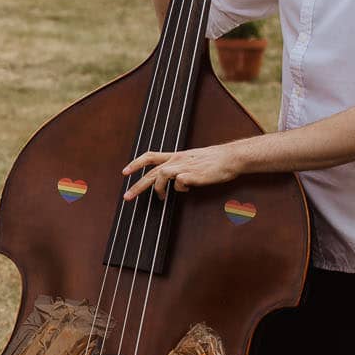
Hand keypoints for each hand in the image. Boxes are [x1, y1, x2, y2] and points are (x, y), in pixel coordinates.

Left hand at [122, 143, 243, 198]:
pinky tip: (188, 190)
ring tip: (162, 198)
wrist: (229, 157)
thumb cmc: (214, 160)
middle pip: (151, 172)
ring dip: (159, 189)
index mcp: (176, 156)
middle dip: (137, 185)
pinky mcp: (192, 175)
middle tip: (127, 197)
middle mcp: (177, 160)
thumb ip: (181, 166)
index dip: (136, 163)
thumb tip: (174, 181)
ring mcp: (184, 167)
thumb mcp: (193, 159)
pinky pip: (179, 184)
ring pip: (161, 175)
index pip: (150, 157)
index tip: (125, 172)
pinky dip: (180, 189)